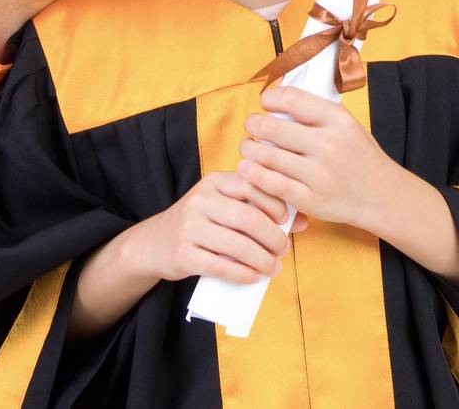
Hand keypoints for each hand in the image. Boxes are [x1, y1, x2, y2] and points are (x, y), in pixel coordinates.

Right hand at [123, 171, 305, 285]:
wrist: (155, 242)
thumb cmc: (202, 222)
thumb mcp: (223, 205)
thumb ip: (259, 207)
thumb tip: (303, 221)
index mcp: (214, 182)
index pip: (252, 186)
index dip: (275, 204)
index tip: (286, 221)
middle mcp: (200, 200)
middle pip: (248, 218)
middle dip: (273, 237)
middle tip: (284, 250)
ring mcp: (189, 227)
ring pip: (237, 245)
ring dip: (263, 260)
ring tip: (275, 267)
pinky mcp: (184, 255)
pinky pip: (221, 266)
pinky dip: (244, 274)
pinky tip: (256, 277)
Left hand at [237, 87, 405, 232]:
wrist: (382, 196)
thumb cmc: (359, 156)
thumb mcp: (346, 124)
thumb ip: (315, 111)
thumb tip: (277, 95)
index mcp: (338, 120)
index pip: (292, 99)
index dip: (270, 98)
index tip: (265, 102)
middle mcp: (329, 145)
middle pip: (272, 126)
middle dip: (254, 123)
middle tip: (252, 125)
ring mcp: (320, 174)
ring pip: (267, 155)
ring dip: (249, 148)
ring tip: (249, 146)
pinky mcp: (311, 200)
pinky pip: (273, 184)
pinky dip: (254, 174)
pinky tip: (247, 168)